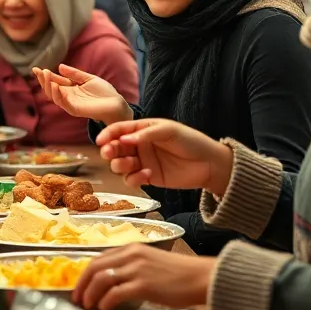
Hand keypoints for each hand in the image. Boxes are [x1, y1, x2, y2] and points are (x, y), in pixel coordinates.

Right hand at [33, 64, 131, 124]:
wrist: (116, 103)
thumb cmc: (104, 92)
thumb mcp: (88, 78)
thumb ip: (74, 74)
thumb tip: (60, 66)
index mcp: (70, 89)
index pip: (54, 81)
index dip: (45, 76)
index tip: (36, 69)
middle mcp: (68, 97)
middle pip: (51, 89)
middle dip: (43, 80)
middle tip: (39, 71)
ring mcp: (70, 104)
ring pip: (54, 97)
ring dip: (48, 86)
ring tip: (45, 75)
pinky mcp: (75, 110)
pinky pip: (63, 103)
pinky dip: (57, 95)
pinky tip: (55, 86)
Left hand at [73, 245, 214, 309]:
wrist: (202, 277)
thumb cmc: (181, 274)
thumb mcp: (152, 262)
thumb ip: (133, 265)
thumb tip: (114, 280)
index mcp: (133, 248)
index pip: (99, 258)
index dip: (86, 274)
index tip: (81, 286)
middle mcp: (132, 255)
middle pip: (95, 267)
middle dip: (82, 284)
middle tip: (78, 298)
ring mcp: (137, 269)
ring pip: (102, 279)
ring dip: (91, 294)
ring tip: (89, 305)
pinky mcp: (143, 284)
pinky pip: (115, 293)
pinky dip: (106, 302)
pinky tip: (106, 308)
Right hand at [96, 118, 233, 193]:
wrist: (209, 164)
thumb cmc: (191, 141)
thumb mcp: (169, 130)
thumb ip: (146, 134)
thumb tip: (124, 139)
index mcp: (142, 130)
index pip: (119, 130)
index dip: (108, 134)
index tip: (100, 141)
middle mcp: (139, 145)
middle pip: (115, 148)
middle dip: (110, 150)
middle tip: (110, 153)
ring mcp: (142, 162)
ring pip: (120, 165)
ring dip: (120, 165)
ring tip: (133, 164)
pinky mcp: (148, 178)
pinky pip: (132, 180)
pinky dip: (134, 178)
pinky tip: (147, 175)